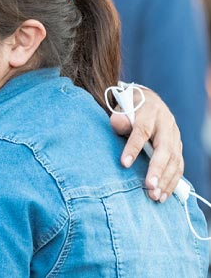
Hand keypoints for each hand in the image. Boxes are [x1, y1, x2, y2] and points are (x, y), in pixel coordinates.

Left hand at [110, 87, 182, 201]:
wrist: (149, 101)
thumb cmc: (130, 108)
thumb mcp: (122, 107)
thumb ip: (120, 118)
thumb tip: (119, 125)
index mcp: (150, 112)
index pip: (142, 131)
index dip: (133, 147)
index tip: (124, 163)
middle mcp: (167, 125)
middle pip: (164, 149)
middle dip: (157, 170)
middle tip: (149, 187)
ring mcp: (175, 136)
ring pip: (175, 160)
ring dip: (166, 180)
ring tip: (155, 196)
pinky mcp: (178, 147)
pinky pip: (179, 166)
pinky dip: (172, 182)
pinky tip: (164, 194)